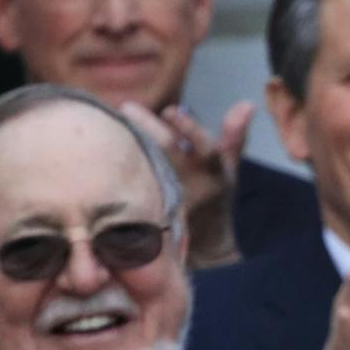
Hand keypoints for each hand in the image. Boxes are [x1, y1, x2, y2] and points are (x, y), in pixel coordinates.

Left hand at [121, 99, 252, 268]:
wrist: (207, 245)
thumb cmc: (215, 196)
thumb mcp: (228, 167)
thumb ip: (234, 135)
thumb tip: (246, 103)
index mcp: (215, 175)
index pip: (207, 149)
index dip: (190, 129)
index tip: (171, 110)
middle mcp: (195, 188)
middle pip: (170, 153)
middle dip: (148, 126)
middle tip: (127, 107)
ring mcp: (171, 201)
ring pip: (147, 166)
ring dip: (129, 142)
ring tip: (111, 121)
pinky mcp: (150, 212)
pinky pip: (131, 185)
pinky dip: (118, 165)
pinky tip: (103, 149)